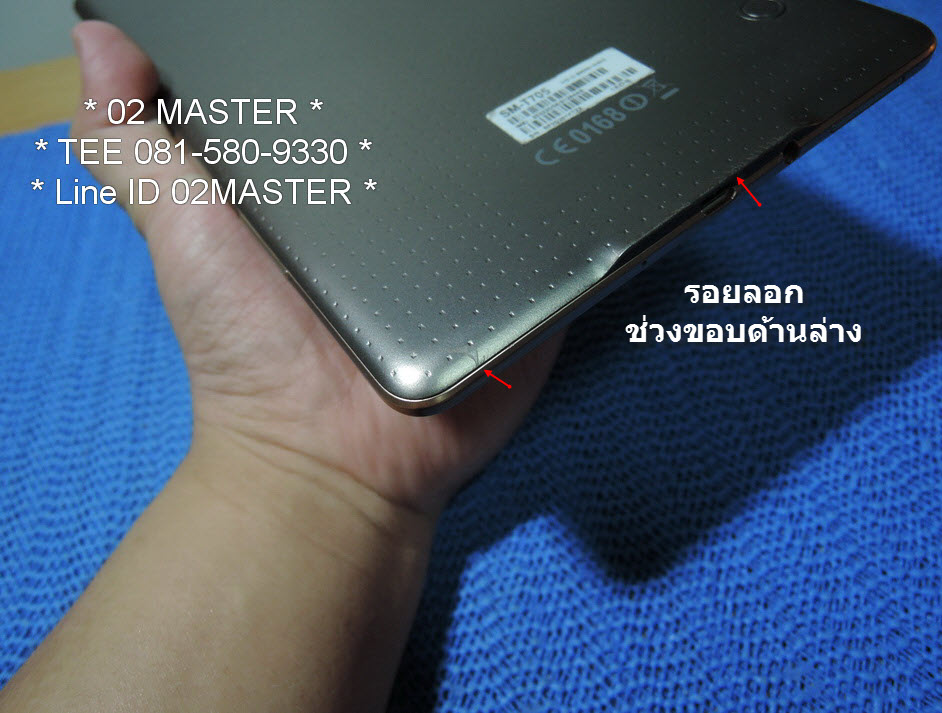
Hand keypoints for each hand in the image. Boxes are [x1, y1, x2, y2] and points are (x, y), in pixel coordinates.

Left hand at [71, 21, 562, 522]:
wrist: (335, 458)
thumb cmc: (249, 344)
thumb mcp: (178, 230)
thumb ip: (137, 144)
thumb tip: (100, 39)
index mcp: (329, 170)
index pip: (352, 80)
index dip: (359, 38)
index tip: (390, 1)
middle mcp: (404, 197)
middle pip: (442, 112)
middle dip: (455, 70)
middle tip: (477, 17)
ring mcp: (471, 238)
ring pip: (510, 155)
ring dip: (528, 114)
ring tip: (545, 58)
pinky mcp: (521, 280)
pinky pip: (560, 225)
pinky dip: (575, 187)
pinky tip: (593, 129)